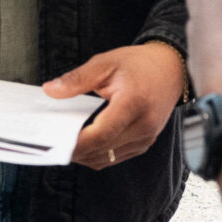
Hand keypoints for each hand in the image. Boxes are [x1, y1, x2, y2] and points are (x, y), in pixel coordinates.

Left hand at [45, 41, 186, 170]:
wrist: (171, 69)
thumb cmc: (139, 64)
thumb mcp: (105, 63)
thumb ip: (77, 79)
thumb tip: (50, 91)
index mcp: (134, 102)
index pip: (102, 134)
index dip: (77, 142)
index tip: (55, 141)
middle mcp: (144, 125)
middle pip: (102, 150)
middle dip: (75, 151)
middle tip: (50, 143)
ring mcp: (146, 138)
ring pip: (107, 159)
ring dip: (84, 155)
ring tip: (63, 143)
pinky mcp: (144, 143)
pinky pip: (115, 157)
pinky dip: (96, 154)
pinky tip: (83, 143)